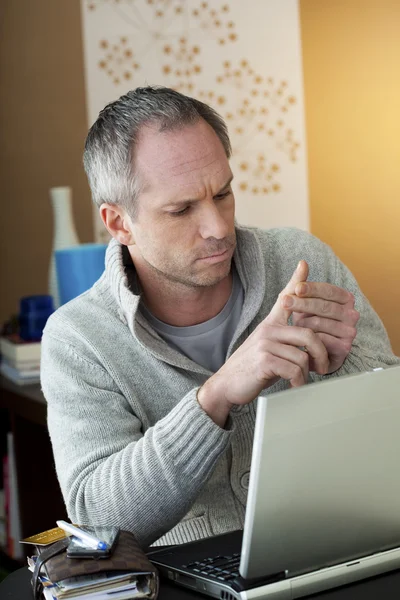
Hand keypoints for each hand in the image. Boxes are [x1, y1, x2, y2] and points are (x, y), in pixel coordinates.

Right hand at [198, 261, 328, 425]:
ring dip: (307, 373)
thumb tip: (310, 342)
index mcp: (270, 324)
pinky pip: (294, 369)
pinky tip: (293, 385)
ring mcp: (265, 344)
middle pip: (308, 334)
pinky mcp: (264, 360)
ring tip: (300, 380)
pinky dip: (298, 381)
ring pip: (303, 356)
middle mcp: (268, 330)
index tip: (304, 263)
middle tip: (322, 366)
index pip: (285, 298)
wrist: (227, 384)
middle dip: (321, 354)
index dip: (296, 280)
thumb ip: (285, 340)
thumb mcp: (267, 348)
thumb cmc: (252, 368)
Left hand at [282, 264, 359, 373]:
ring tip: (289, 325)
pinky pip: (323, 340)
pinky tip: (298, 339)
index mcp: (345, 298)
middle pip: (325, 306)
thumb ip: (301, 283)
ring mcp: (350, 331)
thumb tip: (302, 262)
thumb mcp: (303, 302)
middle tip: (284, 302)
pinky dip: (309, 339)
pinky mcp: (345, 348)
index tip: (296, 288)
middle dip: (303, 304)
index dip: (312, 288)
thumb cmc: (307, 322)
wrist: (312, 352)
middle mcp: (351, 313)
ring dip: (302, 324)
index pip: (329, 290)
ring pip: (322, 323)